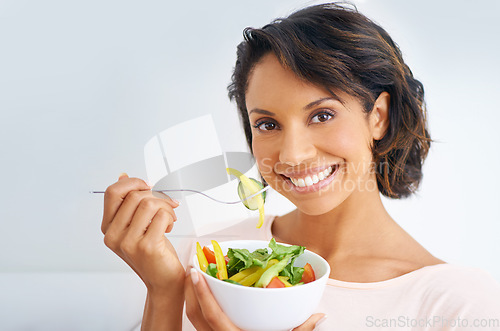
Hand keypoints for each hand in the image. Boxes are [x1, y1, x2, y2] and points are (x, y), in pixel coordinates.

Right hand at [101, 173, 183, 291]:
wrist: (163, 280)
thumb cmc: (152, 252)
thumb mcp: (136, 225)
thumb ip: (128, 203)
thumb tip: (122, 177)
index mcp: (108, 227)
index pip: (112, 192)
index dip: (132, 183)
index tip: (147, 186)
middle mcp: (114, 235)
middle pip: (134, 196)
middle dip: (156, 197)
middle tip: (166, 207)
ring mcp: (129, 242)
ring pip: (149, 203)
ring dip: (165, 207)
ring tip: (168, 218)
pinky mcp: (147, 246)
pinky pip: (161, 215)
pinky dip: (170, 217)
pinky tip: (169, 227)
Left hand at [185, 268, 326, 330]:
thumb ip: (302, 330)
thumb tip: (320, 315)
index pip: (213, 316)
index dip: (203, 294)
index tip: (198, 273)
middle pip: (195, 315)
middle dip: (190, 290)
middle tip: (193, 267)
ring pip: (193, 319)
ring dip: (190, 297)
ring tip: (194, 277)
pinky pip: (199, 325)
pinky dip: (197, 308)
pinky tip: (202, 296)